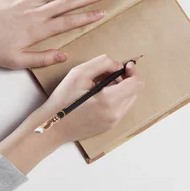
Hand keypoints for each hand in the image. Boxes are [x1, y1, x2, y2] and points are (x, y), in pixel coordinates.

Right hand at [0, 55, 143, 173]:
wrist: (52, 127)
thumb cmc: (62, 100)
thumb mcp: (79, 73)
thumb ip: (102, 63)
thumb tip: (119, 66)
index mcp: (109, 101)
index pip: (136, 83)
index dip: (133, 71)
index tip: (125, 65)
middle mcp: (115, 114)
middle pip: (134, 91)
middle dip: (125, 79)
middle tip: (108, 74)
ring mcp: (113, 122)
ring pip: (129, 99)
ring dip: (121, 88)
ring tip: (102, 84)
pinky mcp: (109, 126)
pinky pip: (121, 108)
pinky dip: (116, 98)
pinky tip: (100, 95)